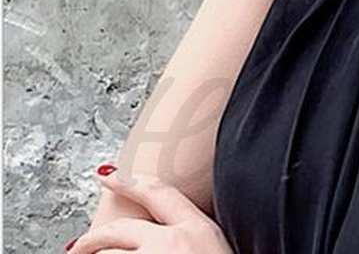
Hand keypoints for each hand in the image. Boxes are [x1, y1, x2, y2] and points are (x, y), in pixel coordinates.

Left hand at [68, 168, 233, 253]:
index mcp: (197, 228)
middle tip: (78, 246)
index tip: (109, 176)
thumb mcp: (216, 248)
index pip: (159, 192)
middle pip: (120, 230)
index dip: (130, 181)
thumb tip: (165, 234)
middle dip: (93, 239)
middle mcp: (173, 242)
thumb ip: (192, 235)